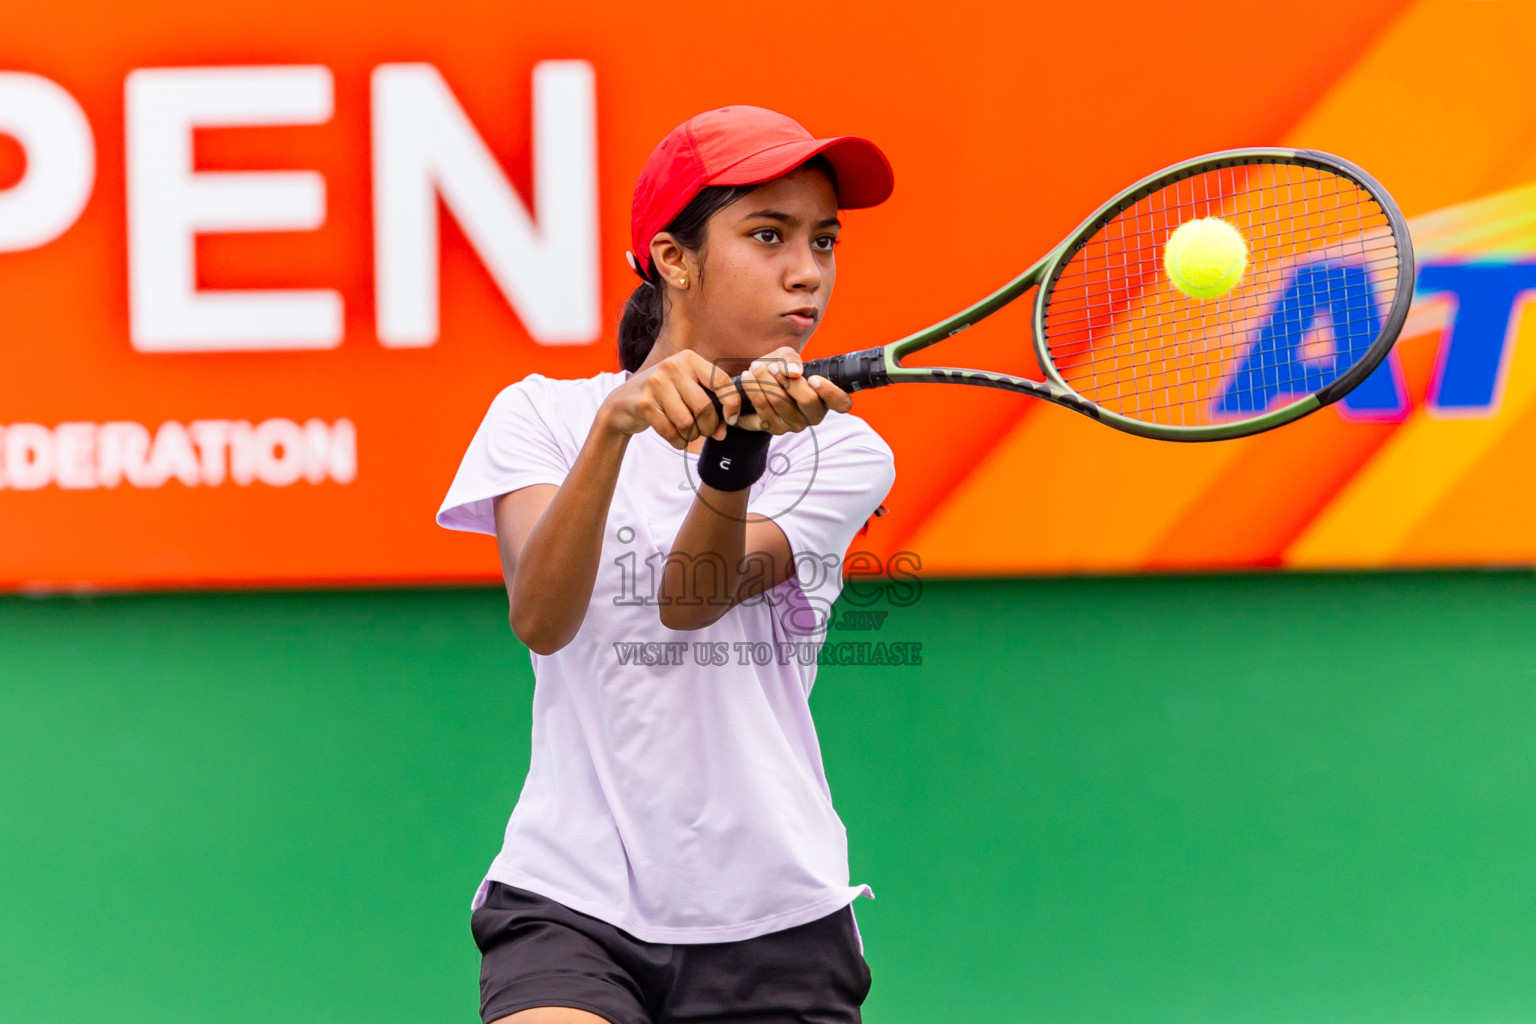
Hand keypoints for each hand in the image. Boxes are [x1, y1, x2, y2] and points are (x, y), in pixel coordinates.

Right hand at [597, 350, 743, 448]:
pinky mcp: (643, 403)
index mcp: (689, 359)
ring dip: (691, 436)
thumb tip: (723, 431)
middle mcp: (672, 366)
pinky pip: (671, 431)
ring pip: (687, 423)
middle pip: (704, 407)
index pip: (721, 381)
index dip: (732, 404)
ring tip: (687, 433)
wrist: (623, 403)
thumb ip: (711, 407)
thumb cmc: (664, 397)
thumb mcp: (688, 391)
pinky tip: (677, 439)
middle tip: (704, 431)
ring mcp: (655, 383)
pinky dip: (678, 441)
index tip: (730, 420)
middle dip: (708, 427)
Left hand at [734, 347, 852, 433]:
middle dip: (788, 381)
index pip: (842, 403)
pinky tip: (747, 377)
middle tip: (772, 366)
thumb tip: (793, 371)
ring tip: (756, 367)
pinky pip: (763, 410)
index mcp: (825, 398)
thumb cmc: (778, 368)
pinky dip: (753, 390)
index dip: (830, 392)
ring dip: (765, 382)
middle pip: (808, 401)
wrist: (755, 382)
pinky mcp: (773, 428)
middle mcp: (813, 415)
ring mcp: (794, 424)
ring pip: (782, 403)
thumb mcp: (787, 356)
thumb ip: (791, 359)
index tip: (814, 378)